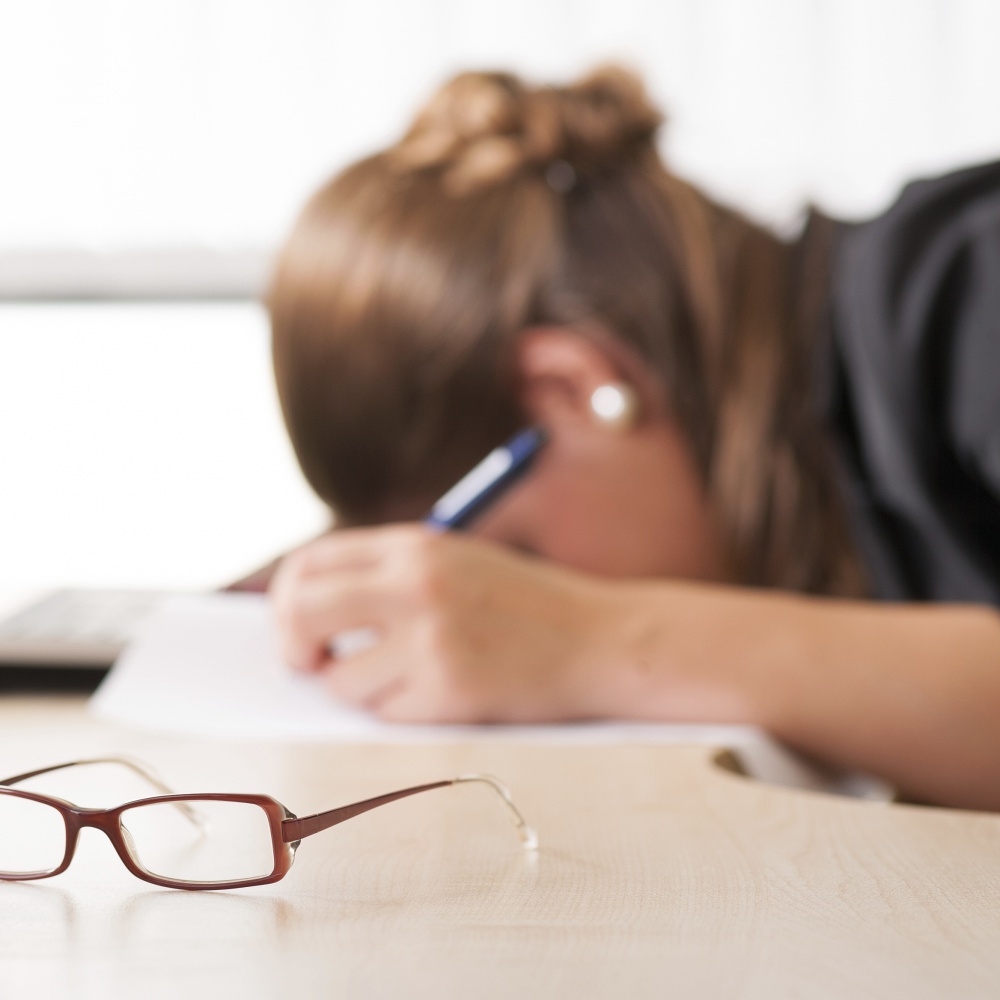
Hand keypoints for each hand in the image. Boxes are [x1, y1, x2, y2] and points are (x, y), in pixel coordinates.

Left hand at [269, 525, 624, 722]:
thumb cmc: (524, 603)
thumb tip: (302, 611)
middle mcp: (417, 584)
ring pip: (338, 678)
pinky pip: (384, 713)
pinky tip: (443, 692)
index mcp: (415, 545)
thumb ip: (386, 574)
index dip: (287, 598)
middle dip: (291, 644)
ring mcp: (432, 638)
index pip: (310, 562)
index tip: (297, 625)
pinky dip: (401, 711)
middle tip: (307, 662)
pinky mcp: (449, 690)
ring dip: (358, 688)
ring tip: (407, 677)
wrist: (600, 639)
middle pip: (300, 609)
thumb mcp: (455, 561)